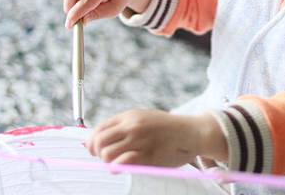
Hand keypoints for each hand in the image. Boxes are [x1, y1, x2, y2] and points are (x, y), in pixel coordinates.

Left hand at [86, 109, 227, 166]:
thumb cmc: (168, 128)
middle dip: (97, 153)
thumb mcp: (145, 118)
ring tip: (116, 164)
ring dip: (107, 162)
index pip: (99, 128)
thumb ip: (126, 126)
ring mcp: (139, 140)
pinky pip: (121, 163)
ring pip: (106, 154)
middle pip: (99, 141)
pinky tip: (121, 168)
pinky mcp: (147, 155)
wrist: (192, 132)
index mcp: (130, 116)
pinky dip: (116, 168)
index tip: (94, 150)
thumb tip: (102, 139)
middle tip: (105, 159)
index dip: (92, 142)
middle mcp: (132, 126)